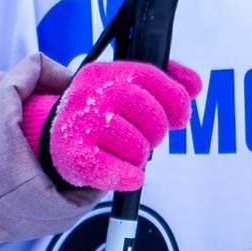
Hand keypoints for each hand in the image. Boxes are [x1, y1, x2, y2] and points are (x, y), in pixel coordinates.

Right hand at [22, 56, 199, 192]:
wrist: (58, 139)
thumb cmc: (101, 114)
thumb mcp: (126, 89)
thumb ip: (163, 81)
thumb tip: (193, 84)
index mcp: (105, 73)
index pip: (151, 76)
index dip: (175, 100)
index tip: (180, 117)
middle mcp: (90, 93)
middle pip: (149, 113)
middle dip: (157, 132)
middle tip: (146, 138)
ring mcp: (79, 124)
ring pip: (135, 145)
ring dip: (140, 156)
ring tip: (128, 153)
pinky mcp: (71, 155)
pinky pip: (108, 169)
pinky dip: (126, 176)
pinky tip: (132, 178)